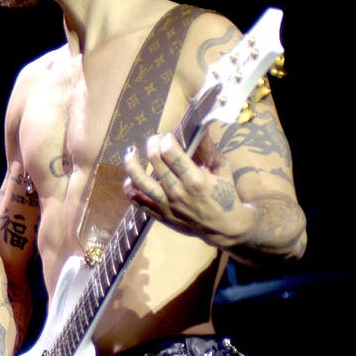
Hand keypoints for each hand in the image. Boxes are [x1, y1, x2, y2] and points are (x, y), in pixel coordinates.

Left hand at [122, 133, 251, 247]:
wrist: (225, 228)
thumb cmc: (226, 196)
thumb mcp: (222, 169)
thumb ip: (209, 149)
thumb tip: (201, 127)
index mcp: (195, 180)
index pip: (171, 152)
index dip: (166, 139)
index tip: (168, 136)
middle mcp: (178, 192)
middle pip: (155, 160)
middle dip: (153, 143)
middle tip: (155, 139)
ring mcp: (167, 205)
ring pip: (140, 181)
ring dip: (132, 163)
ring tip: (131, 152)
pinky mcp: (160, 215)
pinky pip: (138, 202)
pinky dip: (130, 190)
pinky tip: (129, 180)